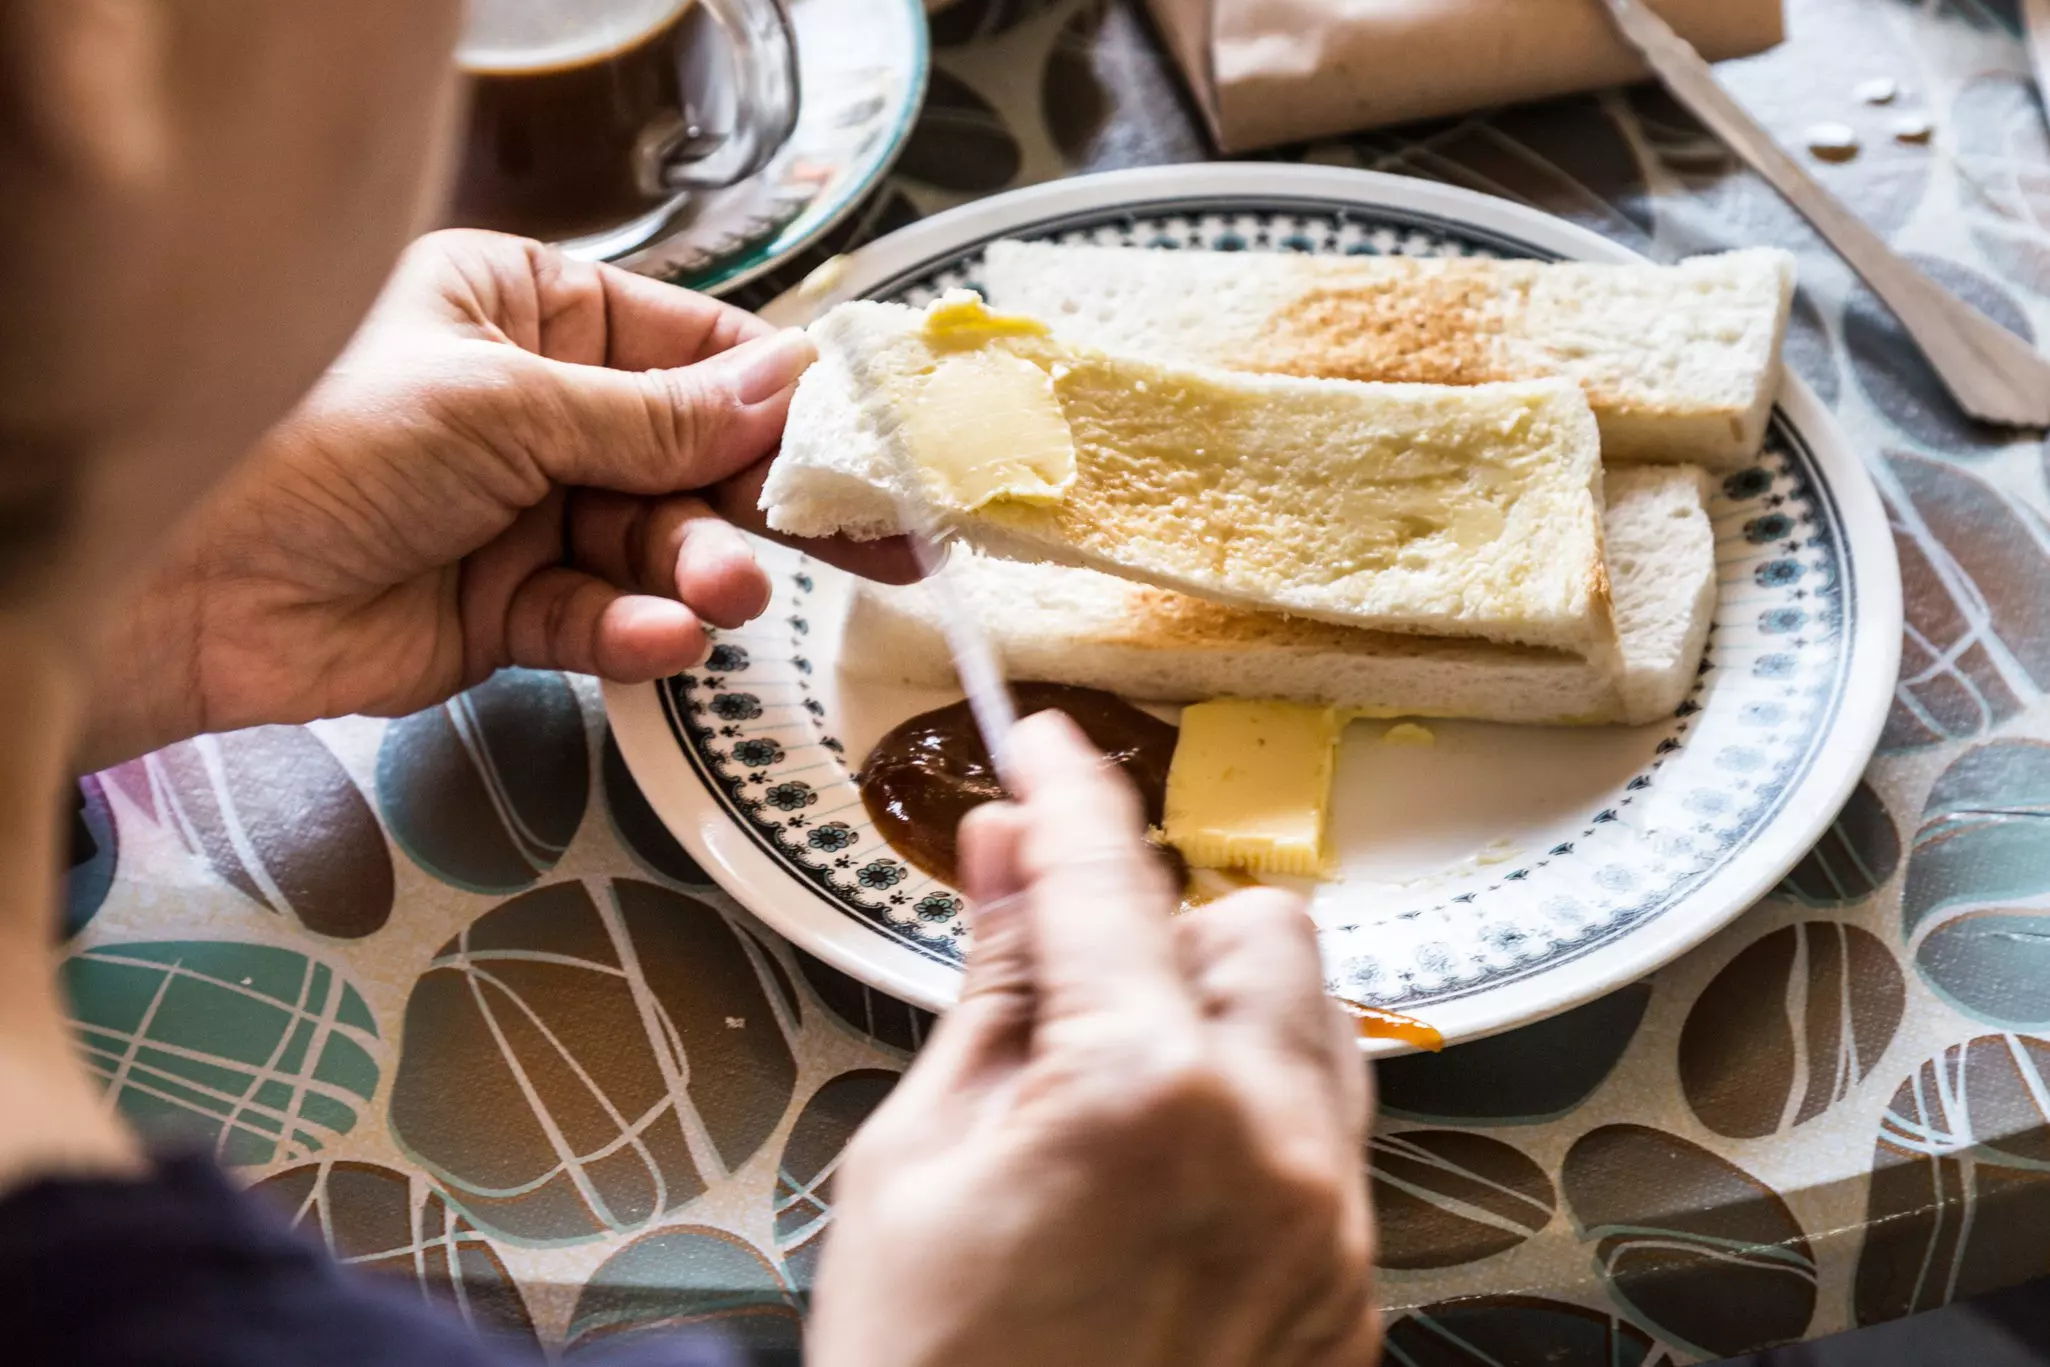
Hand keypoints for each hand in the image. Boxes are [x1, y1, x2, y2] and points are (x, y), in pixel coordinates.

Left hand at [76, 228, 916, 767]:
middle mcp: (535, 414)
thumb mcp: (508, 403)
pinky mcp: (507, 615)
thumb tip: (786, 385)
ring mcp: (524, 518)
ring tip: (718, 594)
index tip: (857, 442)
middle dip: (760, 505)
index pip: (688, 349)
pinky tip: (652, 639)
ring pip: (657, 549)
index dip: (775, 399)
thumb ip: (658, 416)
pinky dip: (630, 635)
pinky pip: (600, 622)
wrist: (178, 584)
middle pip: (692, 460)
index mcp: (529, 315)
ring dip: (696, 573)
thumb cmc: (314, 437)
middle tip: (866, 546)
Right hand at [809, 712, 1378, 1366]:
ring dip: (1224, 1001)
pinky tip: (1168, 1160)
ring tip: (1116, 1068)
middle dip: (1161, 918)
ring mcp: (1329, 1223)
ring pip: (1316, 1020)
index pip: (1108, 879)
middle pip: (1257, 926)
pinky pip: (1330, 1129)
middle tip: (1064, 969)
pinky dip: (1258, 1100)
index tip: (1043, 746)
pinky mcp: (1349, 1287)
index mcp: (1143, 1097)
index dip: (1067, 791)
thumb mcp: (915, 1165)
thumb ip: (995, 989)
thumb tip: (1011, 856)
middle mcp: (1271, 1145)